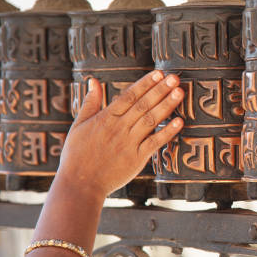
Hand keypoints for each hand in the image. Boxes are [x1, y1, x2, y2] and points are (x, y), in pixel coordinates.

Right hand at [54, 71, 183, 198]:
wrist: (80, 184)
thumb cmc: (77, 155)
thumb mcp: (79, 125)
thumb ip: (90, 102)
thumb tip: (93, 80)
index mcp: (105, 118)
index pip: (129, 96)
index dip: (145, 84)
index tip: (158, 73)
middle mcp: (119, 128)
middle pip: (143, 105)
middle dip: (160, 90)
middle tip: (174, 78)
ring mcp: (128, 143)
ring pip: (150, 120)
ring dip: (166, 105)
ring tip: (179, 92)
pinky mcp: (136, 159)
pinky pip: (154, 143)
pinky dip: (168, 132)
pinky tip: (180, 121)